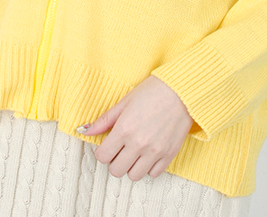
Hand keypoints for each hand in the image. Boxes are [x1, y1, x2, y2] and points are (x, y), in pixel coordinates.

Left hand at [76, 75, 194, 181]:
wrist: (181, 91)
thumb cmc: (153, 92)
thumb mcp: (125, 102)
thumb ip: (105, 120)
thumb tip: (85, 131)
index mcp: (124, 129)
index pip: (102, 156)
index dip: (102, 151)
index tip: (108, 144)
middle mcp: (138, 144)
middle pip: (116, 170)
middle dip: (115, 160)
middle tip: (120, 148)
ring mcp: (154, 152)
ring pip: (134, 176)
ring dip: (131, 166)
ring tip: (135, 151)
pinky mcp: (169, 155)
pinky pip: (153, 174)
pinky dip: (149, 166)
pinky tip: (149, 152)